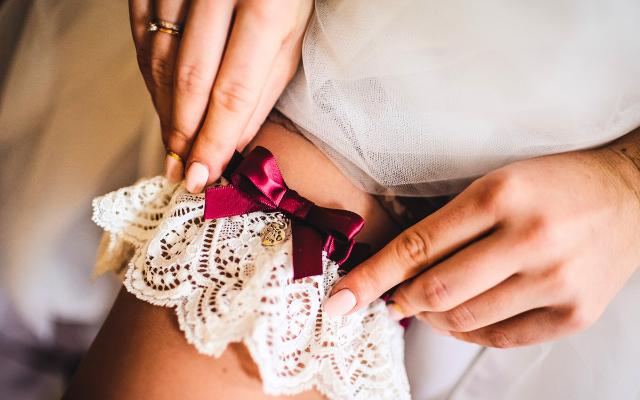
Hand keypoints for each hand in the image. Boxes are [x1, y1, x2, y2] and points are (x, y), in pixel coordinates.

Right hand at [129, 0, 312, 190]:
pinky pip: (141, 33)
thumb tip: (237, 140)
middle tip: (182, 171)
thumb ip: (264, 86)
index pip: (233, 90)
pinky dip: (148, 73)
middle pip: (188, 78)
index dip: (214, 140)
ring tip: (173, 144)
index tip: (203, 176)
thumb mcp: (292, 33)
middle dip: (184, 132)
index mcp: (265, 6)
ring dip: (163, 109)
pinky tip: (159, 100)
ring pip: (158, 59)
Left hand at [323, 135, 639, 347]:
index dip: (371, 277)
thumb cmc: (553, 184)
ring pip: (464, 320)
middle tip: (392, 298)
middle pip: (436, 291)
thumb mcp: (496, 182)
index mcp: (500, 195)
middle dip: (401, 300)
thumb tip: (396, 267)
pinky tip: (463, 315)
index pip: (417, 246)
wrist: (630, 197)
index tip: (341, 300)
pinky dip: (469, 331)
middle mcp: (530, 238)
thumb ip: (447, 223)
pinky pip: (500, 338)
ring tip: (429, 304)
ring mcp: (556, 280)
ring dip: (433, 317)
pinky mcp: (575, 313)